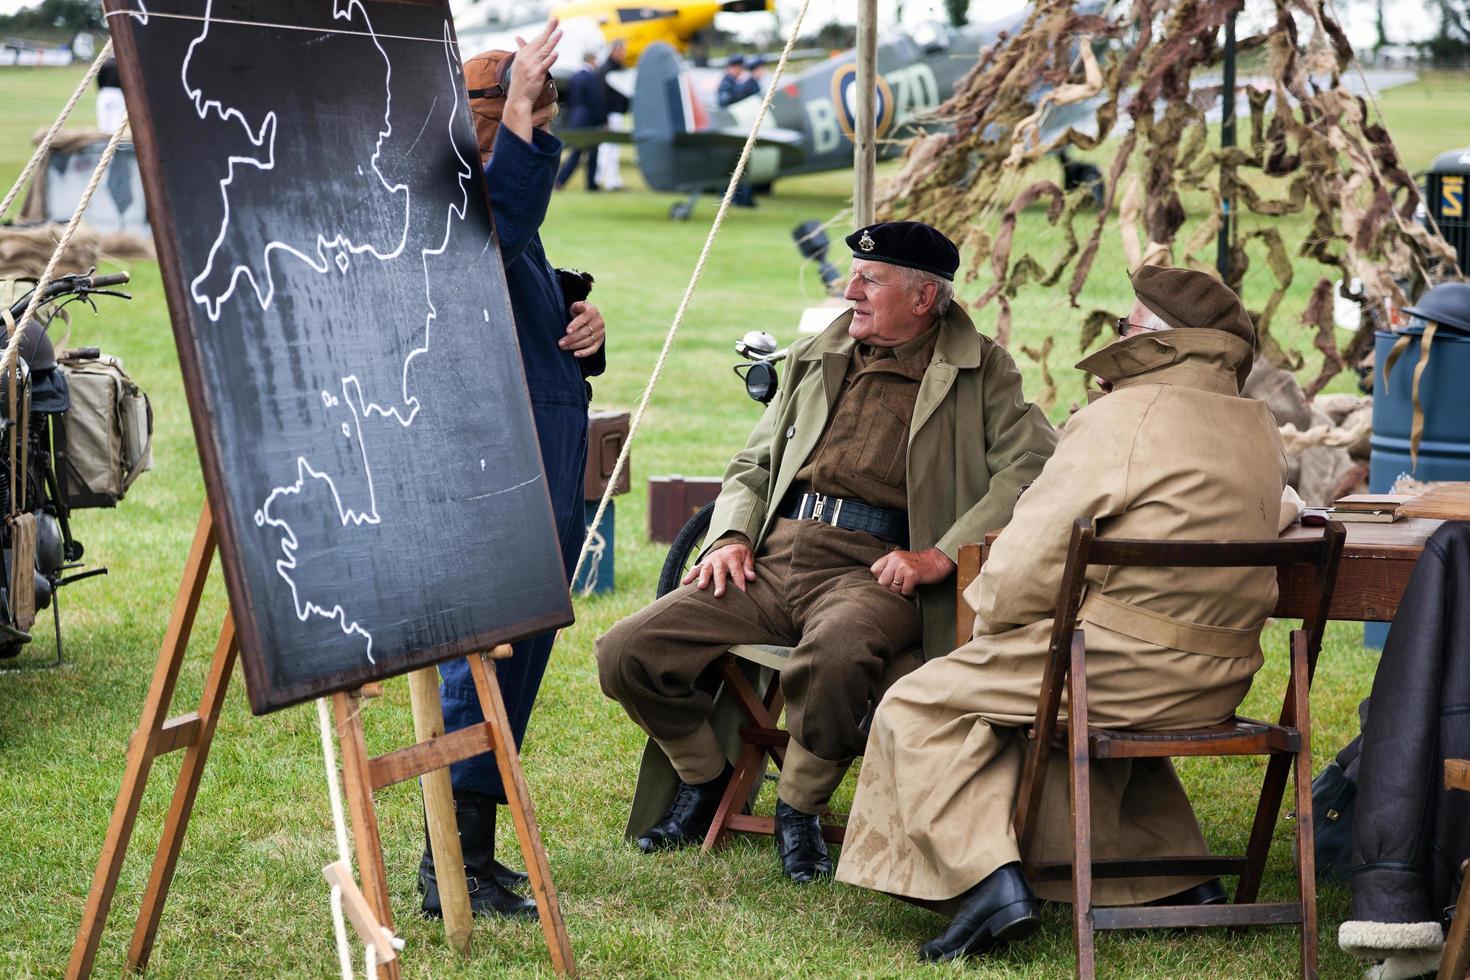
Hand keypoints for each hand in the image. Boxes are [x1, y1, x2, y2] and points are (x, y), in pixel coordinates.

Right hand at [503, 19, 560, 139]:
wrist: (518, 99)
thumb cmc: (520, 83)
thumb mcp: (519, 64)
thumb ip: (522, 50)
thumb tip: (518, 38)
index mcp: (521, 55)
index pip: (535, 41)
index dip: (544, 32)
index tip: (552, 23)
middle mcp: (525, 58)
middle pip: (539, 41)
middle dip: (548, 30)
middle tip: (556, 20)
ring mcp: (531, 66)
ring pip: (543, 50)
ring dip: (552, 40)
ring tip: (560, 32)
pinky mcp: (536, 74)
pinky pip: (545, 64)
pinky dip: (550, 58)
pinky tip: (555, 53)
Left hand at [561, 301, 604, 356]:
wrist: (589, 317)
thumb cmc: (578, 312)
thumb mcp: (577, 306)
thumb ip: (577, 306)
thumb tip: (580, 306)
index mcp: (593, 311)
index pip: (583, 319)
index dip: (575, 325)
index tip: (567, 331)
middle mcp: (599, 322)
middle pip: (584, 332)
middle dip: (571, 338)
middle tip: (560, 343)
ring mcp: (601, 332)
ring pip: (587, 341)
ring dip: (575, 345)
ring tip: (563, 347)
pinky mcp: (600, 341)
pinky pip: (593, 349)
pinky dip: (585, 353)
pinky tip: (575, 354)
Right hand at [682, 542, 755, 596]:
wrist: (728, 543)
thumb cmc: (739, 555)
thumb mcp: (747, 557)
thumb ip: (749, 567)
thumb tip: (752, 578)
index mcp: (733, 558)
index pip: (737, 571)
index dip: (740, 582)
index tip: (742, 593)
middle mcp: (720, 559)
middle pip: (720, 572)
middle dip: (719, 583)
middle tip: (718, 595)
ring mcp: (710, 561)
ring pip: (705, 570)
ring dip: (703, 578)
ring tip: (701, 588)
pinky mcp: (702, 563)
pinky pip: (695, 569)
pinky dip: (690, 575)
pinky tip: (684, 583)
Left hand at [870, 547, 955, 597]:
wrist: (939, 559)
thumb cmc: (921, 564)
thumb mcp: (902, 561)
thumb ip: (891, 568)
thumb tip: (879, 583)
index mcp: (892, 556)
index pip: (874, 570)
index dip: (880, 579)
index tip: (889, 582)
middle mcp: (896, 560)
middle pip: (882, 581)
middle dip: (890, 588)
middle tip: (900, 587)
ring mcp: (904, 566)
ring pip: (893, 588)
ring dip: (901, 591)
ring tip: (908, 588)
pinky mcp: (912, 574)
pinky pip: (904, 590)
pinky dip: (909, 593)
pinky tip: (914, 589)